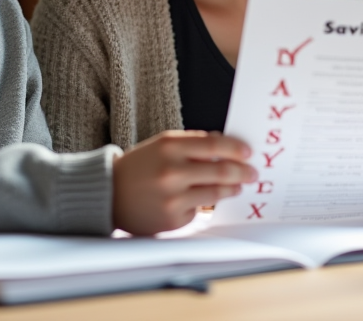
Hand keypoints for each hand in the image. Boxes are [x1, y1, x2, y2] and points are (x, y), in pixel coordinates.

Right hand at [112, 130, 256, 235]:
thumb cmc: (139, 167)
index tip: (248, 152)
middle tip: (252, 173)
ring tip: (237, 186)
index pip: (214, 144)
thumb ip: (192, 143)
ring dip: (231, 189)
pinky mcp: (173, 219)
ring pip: (216, 193)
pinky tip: (200, 199)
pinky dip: (203, 204)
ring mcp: (173, 198)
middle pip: (221, 170)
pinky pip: (199, 210)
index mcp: (169, 146)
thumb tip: (225, 144)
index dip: (236, 148)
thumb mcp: (161, 145)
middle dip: (242, 172)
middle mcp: (172, 171)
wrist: (109, 194)